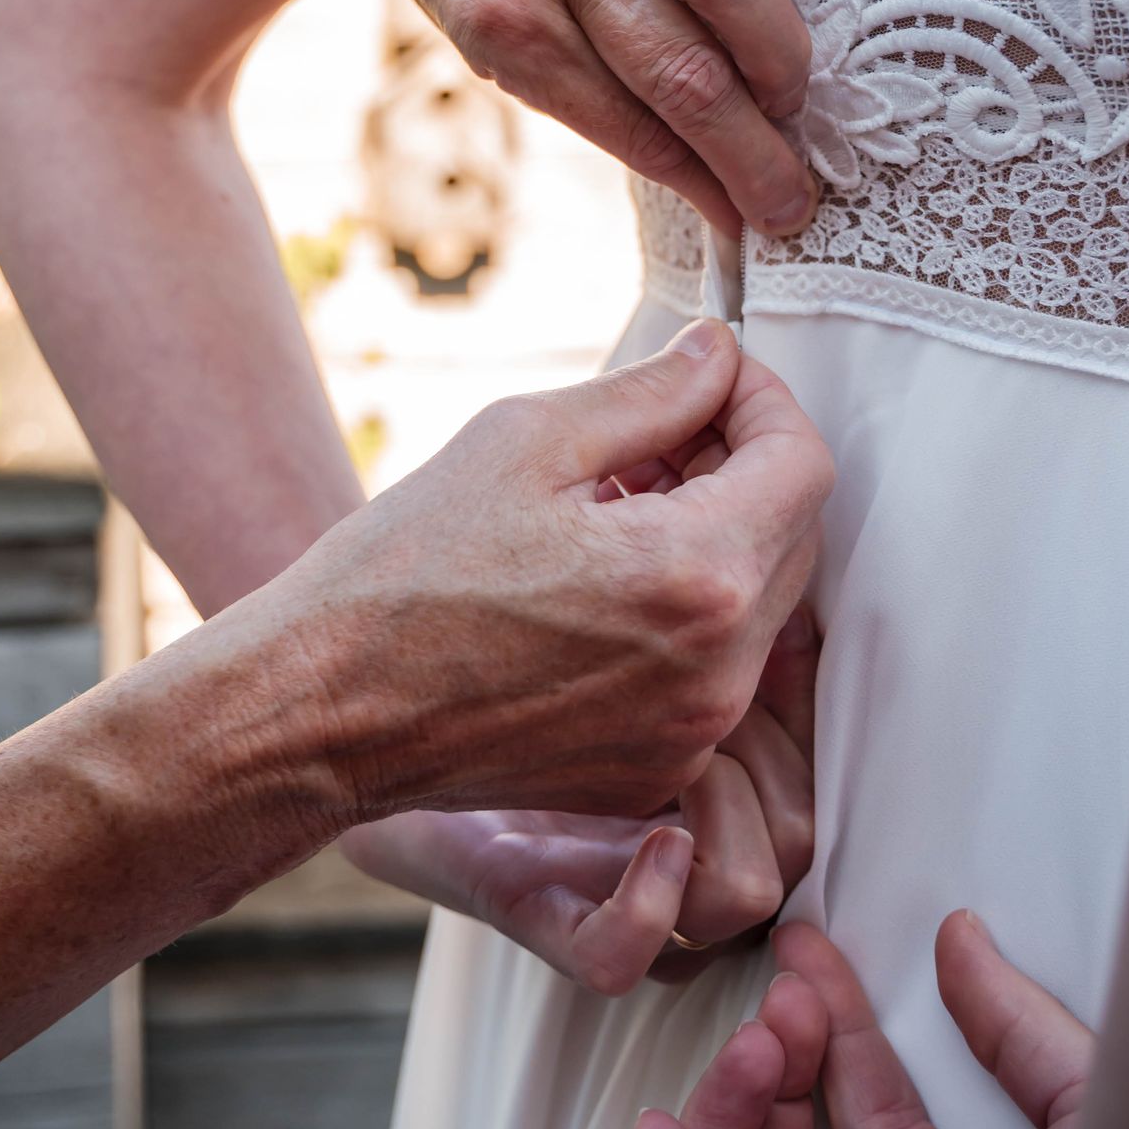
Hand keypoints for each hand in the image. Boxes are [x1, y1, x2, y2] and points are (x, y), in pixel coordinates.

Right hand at [246, 317, 831, 829]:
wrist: (324, 710)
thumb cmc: (404, 571)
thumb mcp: (525, 440)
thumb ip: (651, 393)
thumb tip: (719, 357)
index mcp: (696, 575)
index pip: (804, 465)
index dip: (763, 403)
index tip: (713, 381)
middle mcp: (717, 671)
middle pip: (793, 537)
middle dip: (739, 469)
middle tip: (652, 437)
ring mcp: (690, 734)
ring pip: (757, 608)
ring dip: (712, 539)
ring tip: (610, 508)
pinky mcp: (654, 771)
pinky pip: (710, 673)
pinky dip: (680, 616)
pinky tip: (592, 584)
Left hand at [341, 0, 825, 241]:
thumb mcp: (489, 39)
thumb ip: (585, 95)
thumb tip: (703, 179)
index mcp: (508, 25)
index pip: (633, 128)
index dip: (709, 183)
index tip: (760, 219)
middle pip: (683, 65)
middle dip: (754, 143)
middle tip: (795, 181)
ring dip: (774, 44)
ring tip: (792, 88)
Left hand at [347, 604, 817, 991]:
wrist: (356, 691)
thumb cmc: (491, 640)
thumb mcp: (617, 608)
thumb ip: (706, 611)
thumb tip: (802, 597)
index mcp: (706, 766)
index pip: (819, 765)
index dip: (808, 705)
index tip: (769, 628)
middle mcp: (675, 841)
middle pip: (800, 835)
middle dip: (773, 747)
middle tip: (709, 677)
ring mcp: (612, 887)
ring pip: (745, 896)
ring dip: (731, 810)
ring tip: (677, 748)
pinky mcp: (536, 911)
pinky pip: (621, 955)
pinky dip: (649, 907)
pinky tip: (654, 834)